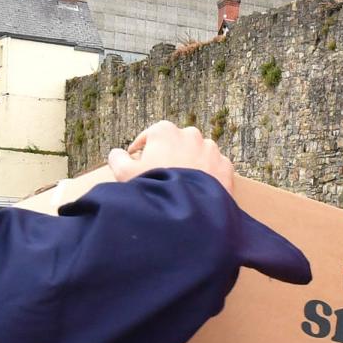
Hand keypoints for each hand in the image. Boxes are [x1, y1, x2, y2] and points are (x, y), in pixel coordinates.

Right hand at [109, 120, 234, 191]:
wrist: (187, 211)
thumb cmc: (154, 189)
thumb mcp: (125, 174)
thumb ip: (117, 160)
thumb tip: (116, 154)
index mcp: (165, 131)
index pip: (151, 136)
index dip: (142, 150)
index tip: (139, 162)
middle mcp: (190, 134)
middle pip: (176, 144)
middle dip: (170, 156)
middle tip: (163, 175)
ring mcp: (211, 150)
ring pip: (198, 154)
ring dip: (191, 165)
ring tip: (183, 185)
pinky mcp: (226, 166)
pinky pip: (215, 169)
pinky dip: (208, 177)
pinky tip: (199, 191)